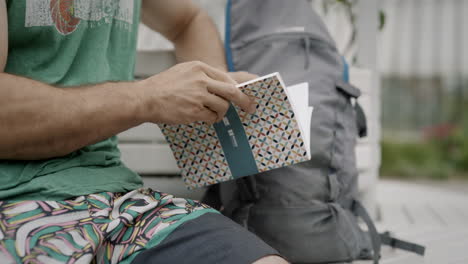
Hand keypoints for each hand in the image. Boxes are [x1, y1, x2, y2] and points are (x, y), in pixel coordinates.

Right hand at [136, 61, 255, 124]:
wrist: (145, 98)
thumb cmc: (163, 87)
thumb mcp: (184, 72)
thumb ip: (203, 76)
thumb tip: (225, 87)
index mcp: (199, 67)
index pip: (227, 78)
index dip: (238, 88)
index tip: (245, 95)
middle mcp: (201, 79)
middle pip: (232, 91)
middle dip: (244, 101)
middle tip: (250, 107)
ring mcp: (198, 95)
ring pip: (223, 106)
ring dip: (221, 113)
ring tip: (213, 114)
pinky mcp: (194, 110)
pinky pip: (212, 117)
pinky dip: (211, 119)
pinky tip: (203, 118)